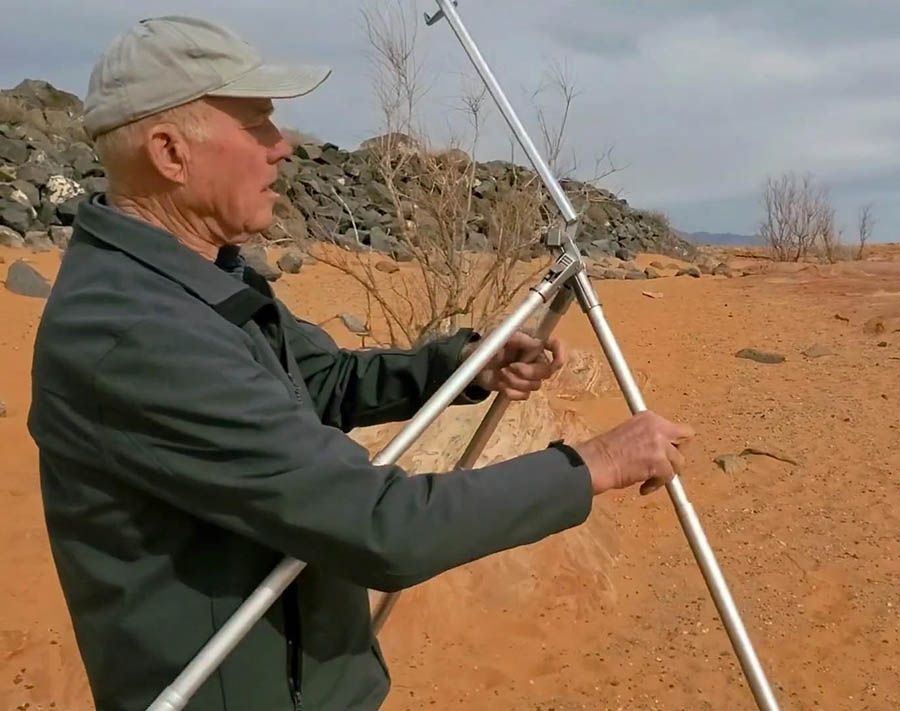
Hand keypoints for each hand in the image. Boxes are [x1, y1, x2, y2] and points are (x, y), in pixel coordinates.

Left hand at [464, 331, 566, 400]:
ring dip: (516, 381)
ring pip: (535, 386)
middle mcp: (534, 360)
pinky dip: (511, 392)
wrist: (472, 363)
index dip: (560, 353)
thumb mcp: (499, 336)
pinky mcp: (518, 389)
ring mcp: (527, 376)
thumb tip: (538, 343)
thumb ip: (518, 338)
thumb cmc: (486, 345)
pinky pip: (524, 396)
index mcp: (532, 344)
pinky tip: (501, 385)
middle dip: (529, 372)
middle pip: (546, 372)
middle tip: (510, 367)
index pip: (554, 347)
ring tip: (501, 373)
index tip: (557, 360)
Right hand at [573, 411, 694, 495]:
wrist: (595, 463)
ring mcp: (659, 444)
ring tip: (648, 479)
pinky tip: (643, 487)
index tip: (662, 453)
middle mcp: (657, 427)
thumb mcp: (628, 433)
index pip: (673, 426)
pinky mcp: (659, 462)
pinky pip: (668, 478)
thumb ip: (646, 437)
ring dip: (666, 473)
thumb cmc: (604, 452)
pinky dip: (656, 485)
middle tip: (667, 464)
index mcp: (648, 417)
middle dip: (678, 452)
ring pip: (679, 461)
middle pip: (686, 436)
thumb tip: (658, 450)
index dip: (669, 442)